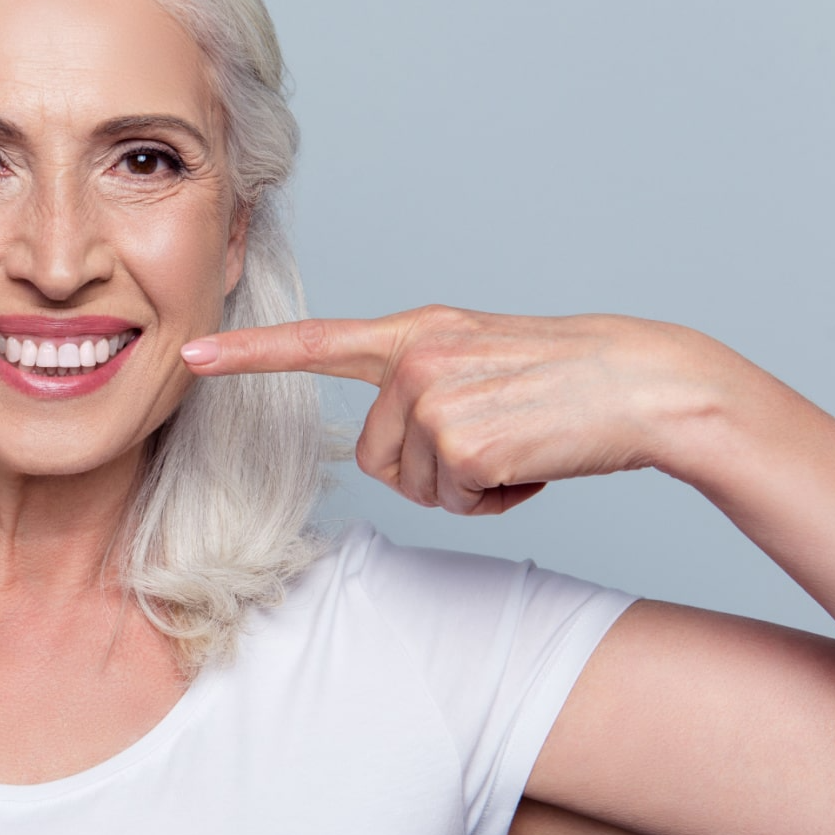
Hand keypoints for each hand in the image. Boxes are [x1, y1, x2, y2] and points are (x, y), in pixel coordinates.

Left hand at [182, 306, 718, 514]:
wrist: (642, 383)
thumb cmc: (566, 381)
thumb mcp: (482, 360)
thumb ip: (423, 382)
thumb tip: (390, 445)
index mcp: (418, 333)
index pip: (317, 342)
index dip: (250, 355)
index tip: (192, 356)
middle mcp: (415, 356)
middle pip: (374, 457)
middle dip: (429, 471)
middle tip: (494, 442)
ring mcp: (433, 396)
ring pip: (413, 485)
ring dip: (465, 486)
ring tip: (518, 445)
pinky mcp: (458, 438)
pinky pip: (455, 501)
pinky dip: (496, 499)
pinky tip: (532, 462)